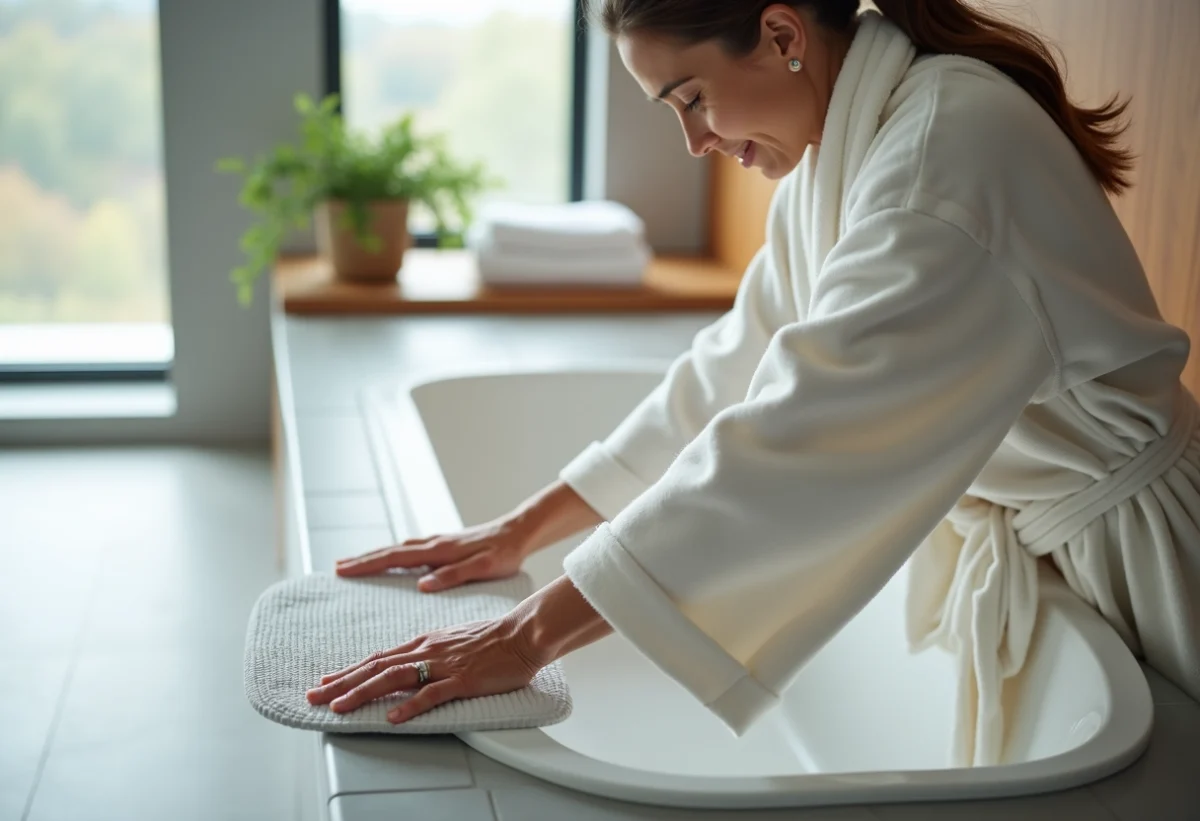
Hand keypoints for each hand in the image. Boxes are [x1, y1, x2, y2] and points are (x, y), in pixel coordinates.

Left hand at [305, 615, 544, 723]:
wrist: (524, 632)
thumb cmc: (494, 637)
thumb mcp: (453, 639)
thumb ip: (431, 651)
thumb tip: (410, 662)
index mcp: (425, 642)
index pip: (379, 657)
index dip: (350, 670)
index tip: (327, 681)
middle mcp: (428, 650)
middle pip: (376, 667)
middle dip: (342, 683)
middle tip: (314, 696)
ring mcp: (444, 665)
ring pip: (394, 679)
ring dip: (362, 693)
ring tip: (339, 707)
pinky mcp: (462, 680)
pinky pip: (432, 694)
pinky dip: (409, 706)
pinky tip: (392, 717)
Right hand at [335, 517, 532, 591]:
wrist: (519, 532)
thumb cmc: (505, 553)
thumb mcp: (483, 568)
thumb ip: (453, 575)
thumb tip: (422, 585)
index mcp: (439, 550)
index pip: (395, 557)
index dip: (368, 564)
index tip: (343, 570)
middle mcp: (434, 543)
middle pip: (390, 550)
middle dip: (363, 559)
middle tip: (336, 568)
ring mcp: (437, 543)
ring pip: (399, 549)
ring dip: (375, 555)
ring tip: (354, 564)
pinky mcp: (444, 545)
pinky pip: (410, 550)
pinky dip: (392, 554)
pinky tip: (389, 560)